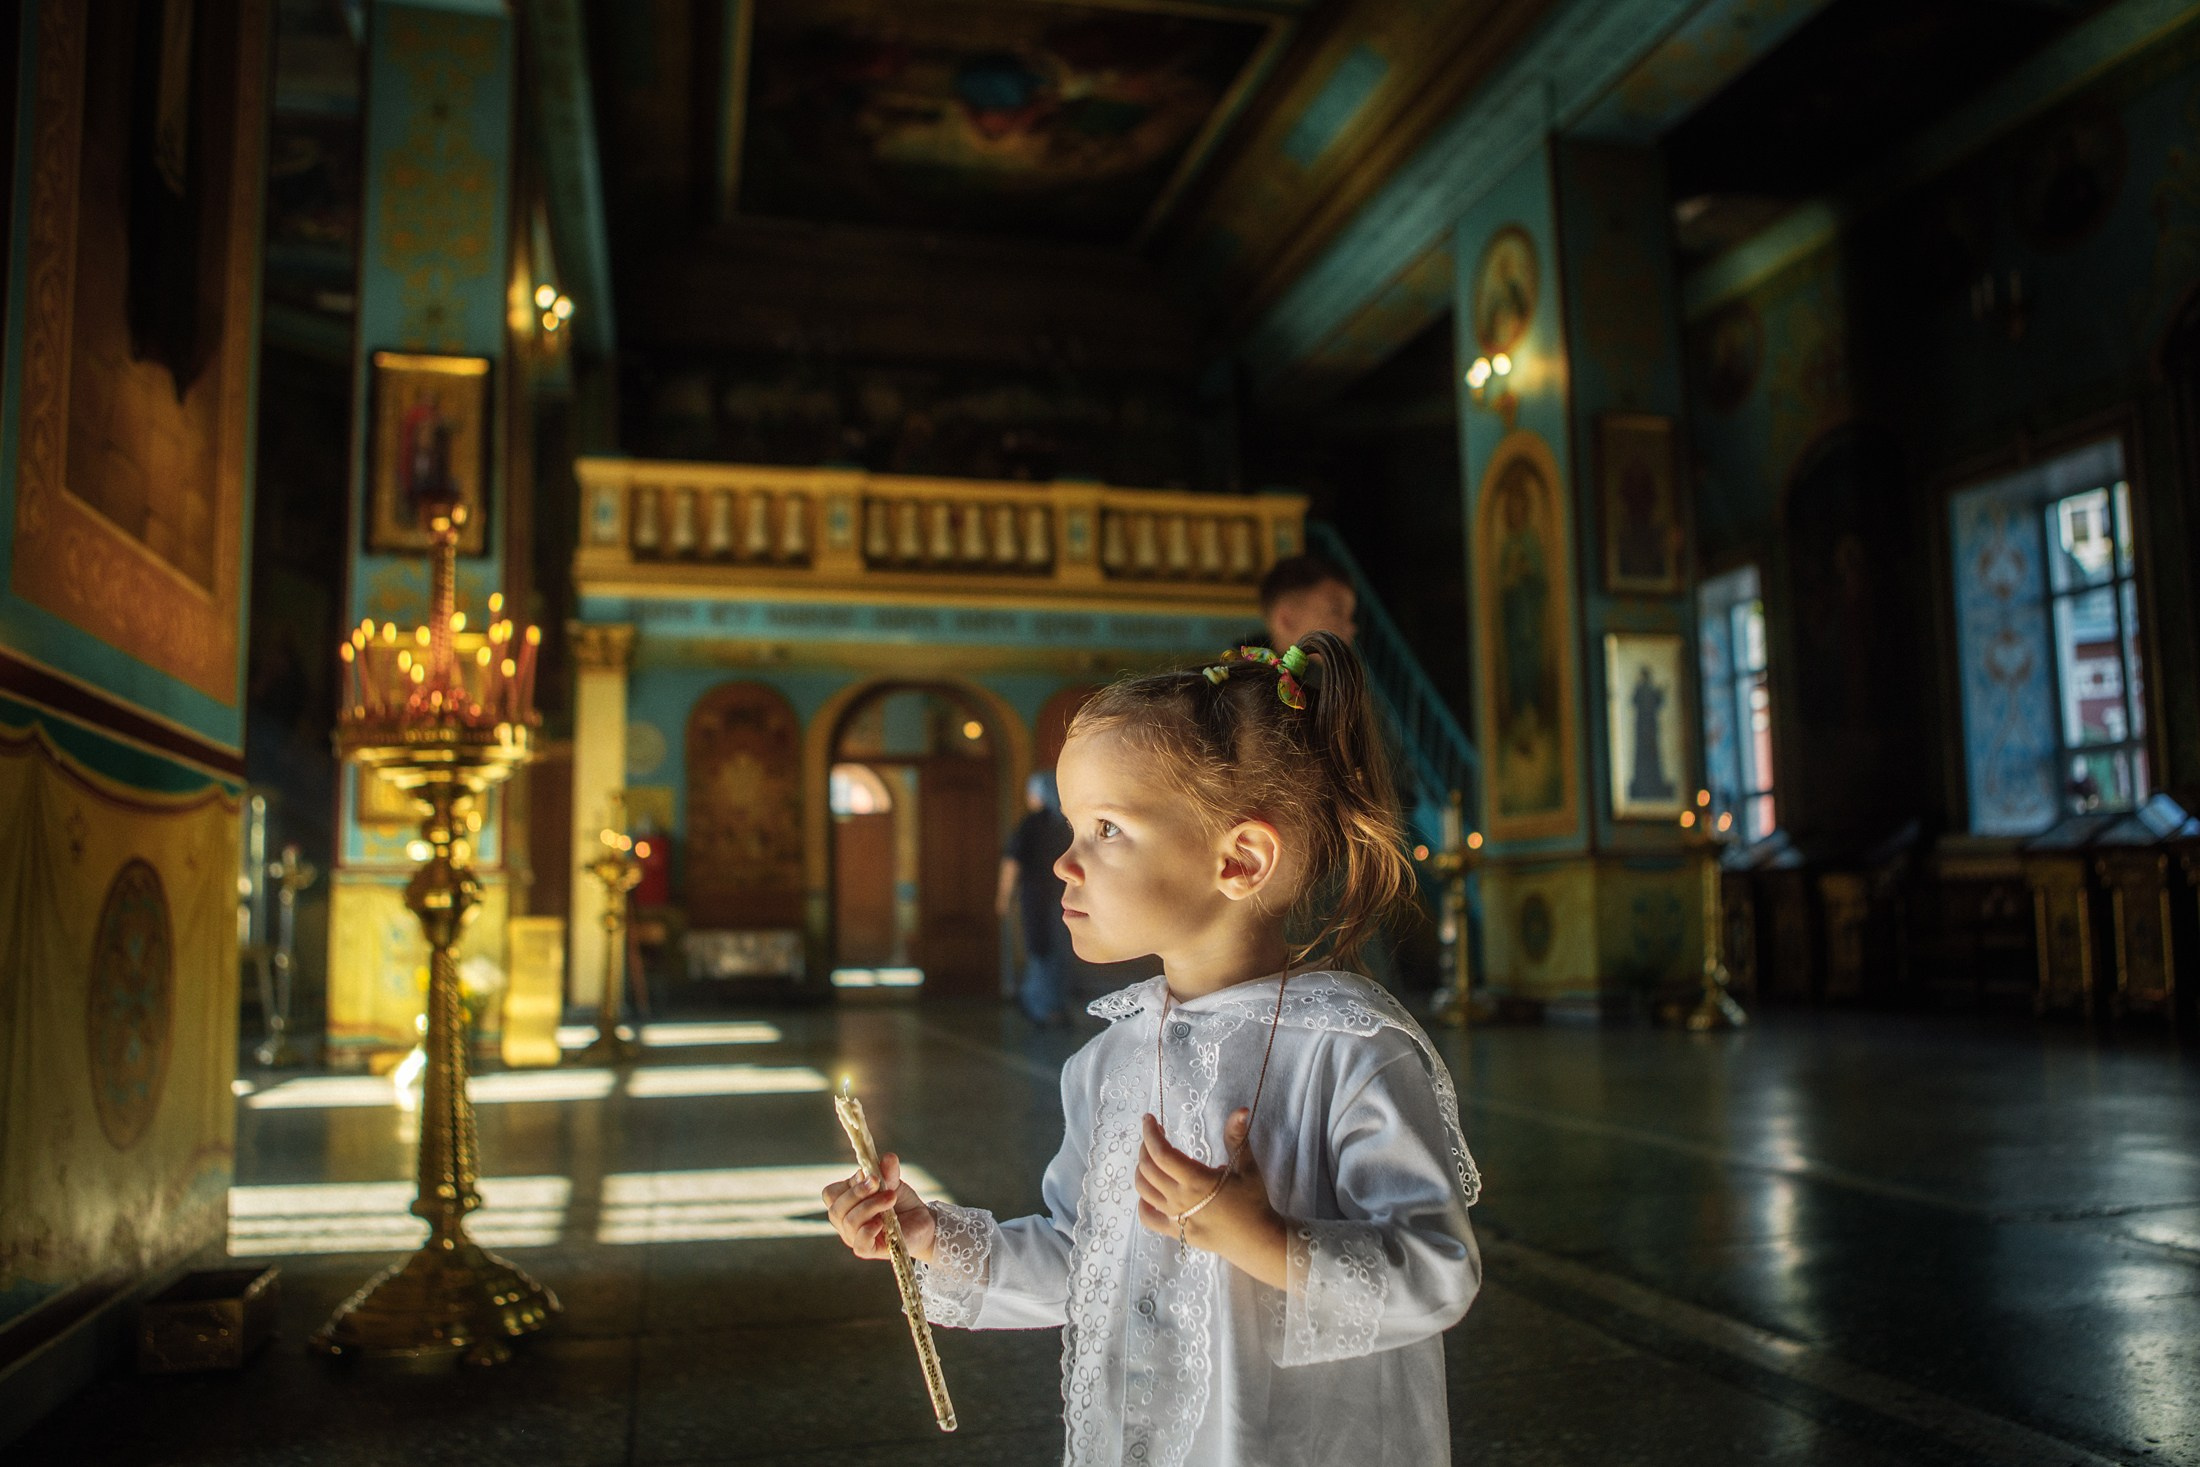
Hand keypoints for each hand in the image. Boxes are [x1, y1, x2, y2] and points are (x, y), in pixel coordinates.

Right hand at [822, 1152, 935, 1263]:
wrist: (921, 1222)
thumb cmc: (900, 1202)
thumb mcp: (894, 1182)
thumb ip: (888, 1171)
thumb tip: (888, 1157)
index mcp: (846, 1204)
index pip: (830, 1194)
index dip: (847, 1184)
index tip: (867, 1175)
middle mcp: (846, 1222)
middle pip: (836, 1209)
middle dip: (857, 1192)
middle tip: (878, 1182)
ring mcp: (855, 1238)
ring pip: (850, 1222)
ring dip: (871, 1205)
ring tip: (891, 1197)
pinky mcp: (870, 1251)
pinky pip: (860, 1244)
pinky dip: (869, 1230)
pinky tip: (883, 1222)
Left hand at [1136, 1109, 1287, 1286]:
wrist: (1256, 1240)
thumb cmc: (1252, 1202)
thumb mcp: (1247, 1166)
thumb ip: (1237, 1137)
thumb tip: (1241, 1110)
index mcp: (1195, 1181)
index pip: (1161, 1154)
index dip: (1150, 1134)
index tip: (1149, 1119)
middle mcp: (1179, 1199)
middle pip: (1148, 1169)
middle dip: (1145, 1147)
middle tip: (1153, 1134)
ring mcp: (1175, 1218)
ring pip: (1144, 1191)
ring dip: (1141, 1170)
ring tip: (1150, 1157)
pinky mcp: (1175, 1233)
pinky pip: (1148, 1219)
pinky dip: (1142, 1204)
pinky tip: (1148, 1193)